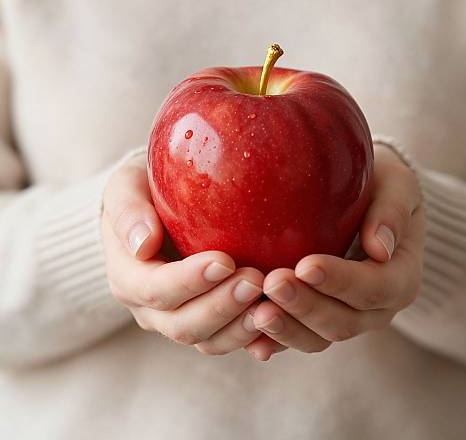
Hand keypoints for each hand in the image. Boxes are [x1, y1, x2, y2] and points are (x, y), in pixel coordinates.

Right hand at [102, 154, 264, 353]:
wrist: (155, 211)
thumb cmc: (142, 193)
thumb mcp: (126, 187)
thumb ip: (127, 211)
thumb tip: (142, 244)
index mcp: (128, 278)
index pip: (155, 290)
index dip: (189, 281)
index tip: (224, 261)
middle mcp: (151, 309)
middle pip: (183, 324)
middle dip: (221, 306)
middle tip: (256, 280)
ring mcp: (180, 318)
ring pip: (209, 340)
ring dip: (241, 326)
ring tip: (270, 302)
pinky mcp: (208, 321)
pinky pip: (230, 339)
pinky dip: (254, 336)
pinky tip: (277, 320)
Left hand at [245, 144, 424, 359]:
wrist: (367, 205)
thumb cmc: (380, 188)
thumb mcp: (397, 185)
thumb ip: (393, 210)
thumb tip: (380, 247)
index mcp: (400, 278)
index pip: (374, 288)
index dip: (340, 282)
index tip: (306, 265)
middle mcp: (375, 308)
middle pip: (343, 321)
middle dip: (306, 306)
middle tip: (272, 282)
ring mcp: (345, 318)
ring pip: (317, 338)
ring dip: (287, 328)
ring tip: (255, 312)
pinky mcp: (316, 321)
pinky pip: (296, 339)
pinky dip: (274, 342)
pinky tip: (250, 339)